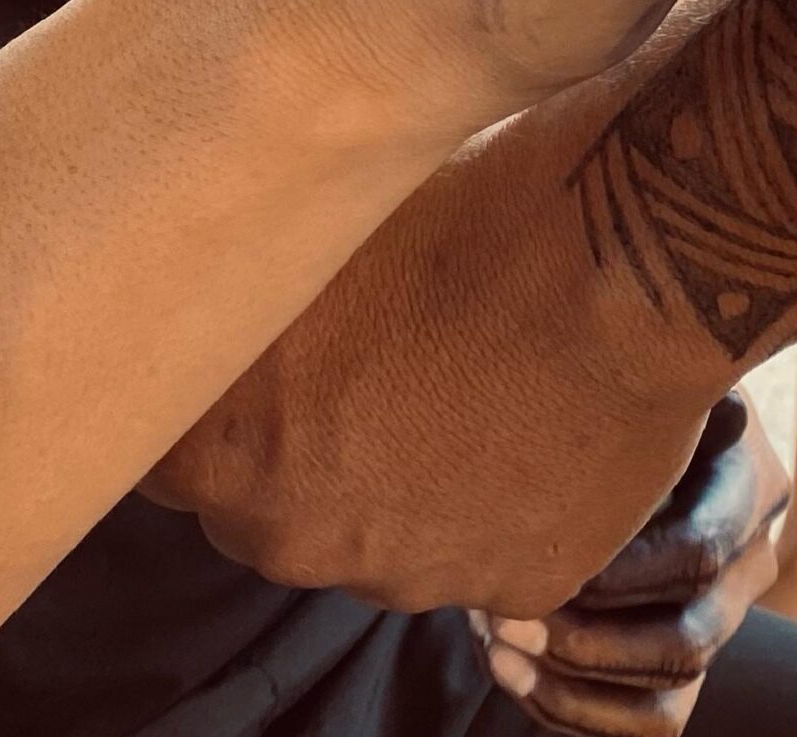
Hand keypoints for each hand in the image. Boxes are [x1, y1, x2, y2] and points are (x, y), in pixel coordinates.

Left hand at [149, 102, 729, 613]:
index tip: (260, 361)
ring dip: (410, 473)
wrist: (628, 252)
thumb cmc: (465, 211)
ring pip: (386, 537)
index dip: (218, 406)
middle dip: (311, 447)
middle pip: (275, 508)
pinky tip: (537, 410)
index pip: (168, 462)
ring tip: (472, 367)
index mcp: (229, 447)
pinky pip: (491, 551)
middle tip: (383, 353)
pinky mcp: (518, 586)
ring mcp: (411, 576)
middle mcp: (300, 535)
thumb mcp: (310, 237)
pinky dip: (506, 499)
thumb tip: (206, 300)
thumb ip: (242, 301)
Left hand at [474, 394, 785, 735]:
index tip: (542, 566)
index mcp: (751, 486)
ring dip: (574, 686)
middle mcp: (751, 562)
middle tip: (503, 619)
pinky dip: (578, 713)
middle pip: (688, 640)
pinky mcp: (686, 661)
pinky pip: (653, 722)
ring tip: (498, 651)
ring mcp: (722, 618)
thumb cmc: (628, 387)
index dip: (620, 574)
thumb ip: (630, 390)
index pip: (698, 553)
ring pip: (671, 691)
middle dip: (587, 642)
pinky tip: (516, 677)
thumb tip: (591, 405)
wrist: (638, 431)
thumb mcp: (645, 378)